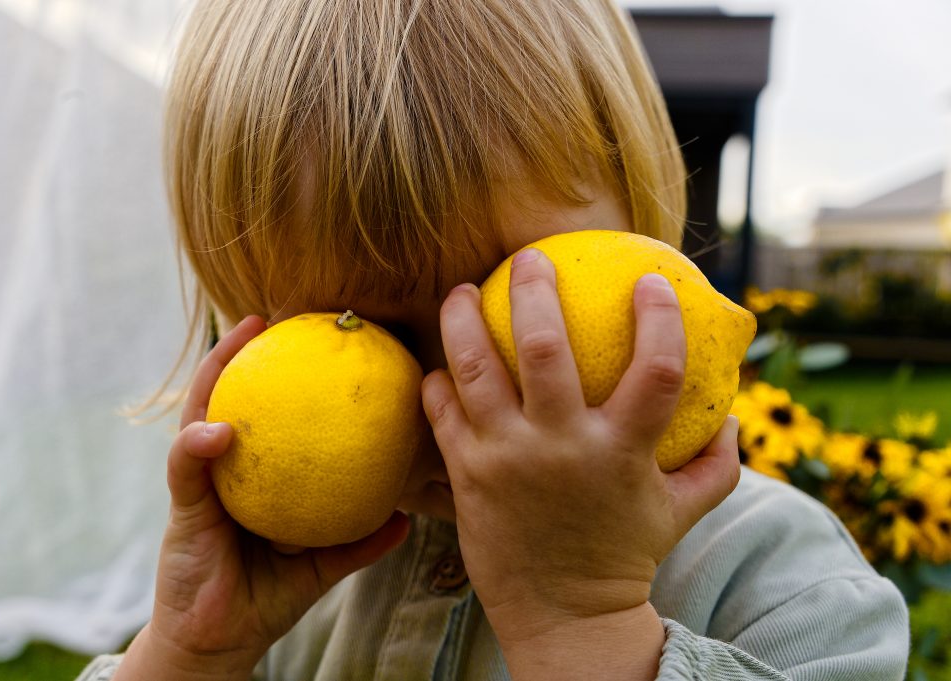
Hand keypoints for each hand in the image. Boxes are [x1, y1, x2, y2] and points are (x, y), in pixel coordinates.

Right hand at [116, 316, 409, 680]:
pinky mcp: (181, 509)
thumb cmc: (265, 597)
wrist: (220, 642)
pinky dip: (197, 447)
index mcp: (253, 478)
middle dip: (241, 354)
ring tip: (238, 339)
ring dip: (214, 374)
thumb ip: (358, 540)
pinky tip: (217, 431)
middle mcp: (223, 472)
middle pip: (228, 399)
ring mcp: (199, 486)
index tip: (308, 340)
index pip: (266, 416)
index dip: (279, 378)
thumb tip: (407, 517)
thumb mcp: (321, 564)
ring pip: (198, 415)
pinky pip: (186, 468)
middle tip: (268, 317)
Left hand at [421, 249, 738, 676]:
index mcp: (622, 451)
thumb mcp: (683, 512)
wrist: (564, 617)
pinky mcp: (467, 475)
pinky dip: (439, 382)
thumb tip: (737, 416)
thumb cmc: (625, 555)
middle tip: (529, 258)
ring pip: (476, 369)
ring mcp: (507, 459)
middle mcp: (562, 447)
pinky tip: (442, 364)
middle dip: (535, 289)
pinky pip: (443, 412)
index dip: (660, 318)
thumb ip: (717, 464)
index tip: (652, 279)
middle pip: (544, 348)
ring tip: (462, 290)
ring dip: (463, 319)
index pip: (657, 370)